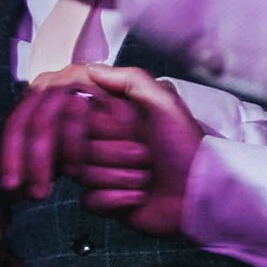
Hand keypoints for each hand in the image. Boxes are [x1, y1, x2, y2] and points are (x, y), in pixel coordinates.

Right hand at [0, 64, 203, 232]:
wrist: (199, 195)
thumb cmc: (186, 148)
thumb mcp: (165, 104)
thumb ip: (131, 79)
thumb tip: (89, 68)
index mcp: (111, 116)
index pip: (67, 114)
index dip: (81, 126)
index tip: (112, 128)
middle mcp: (100, 140)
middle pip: (69, 146)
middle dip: (112, 152)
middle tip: (146, 154)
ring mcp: (98, 169)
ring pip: (80, 173)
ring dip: (121, 175)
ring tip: (148, 173)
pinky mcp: (101, 199)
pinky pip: (89, 199)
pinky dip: (119, 198)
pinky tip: (141, 195)